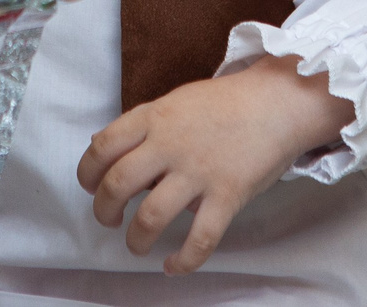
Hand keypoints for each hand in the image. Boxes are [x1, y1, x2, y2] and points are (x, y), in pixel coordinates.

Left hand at [76, 56, 352, 273]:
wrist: (279, 101)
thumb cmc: (227, 102)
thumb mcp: (177, 100)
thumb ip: (143, 124)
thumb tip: (102, 146)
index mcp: (155, 117)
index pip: (103, 147)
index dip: (88, 173)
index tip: (90, 186)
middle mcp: (171, 144)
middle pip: (117, 184)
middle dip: (104, 210)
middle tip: (109, 219)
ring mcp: (199, 171)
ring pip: (150, 217)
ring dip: (136, 240)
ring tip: (137, 245)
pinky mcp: (227, 195)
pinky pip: (200, 238)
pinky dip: (182, 261)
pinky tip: (172, 266)